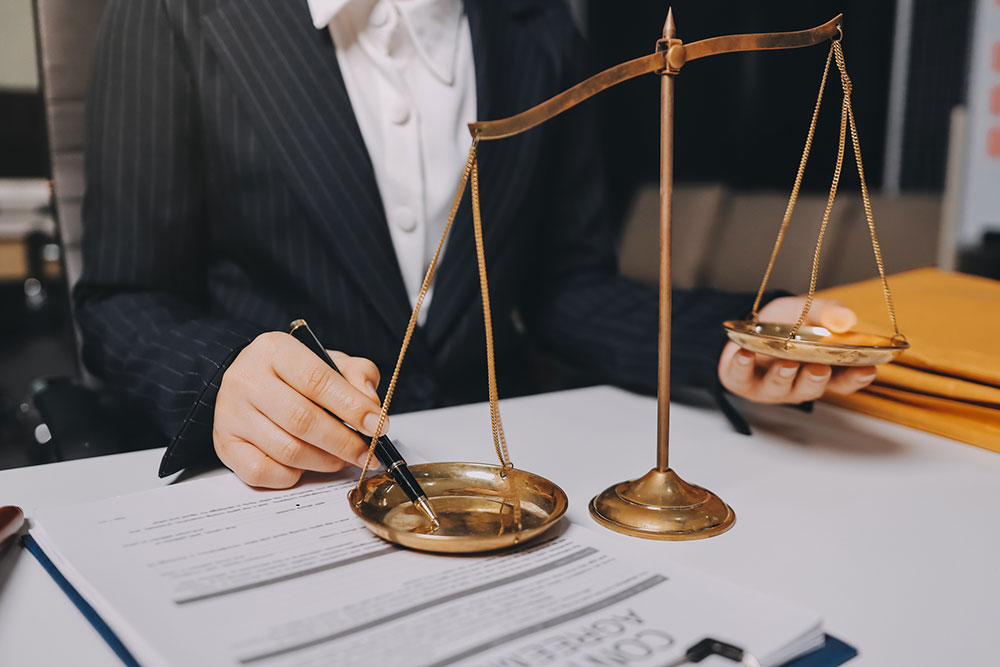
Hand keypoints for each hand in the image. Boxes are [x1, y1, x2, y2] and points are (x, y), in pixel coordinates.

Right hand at [214, 332, 384, 487]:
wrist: (247, 381)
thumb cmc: (293, 374)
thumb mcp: (328, 360)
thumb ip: (356, 375)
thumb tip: (371, 408)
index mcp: (274, 350)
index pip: (317, 380)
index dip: (352, 407)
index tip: (377, 425)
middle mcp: (247, 379)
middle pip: (302, 419)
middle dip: (344, 442)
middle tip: (367, 453)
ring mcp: (231, 414)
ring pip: (286, 450)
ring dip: (324, 461)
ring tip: (343, 459)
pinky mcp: (224, 445)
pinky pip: (263, 471)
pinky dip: (292, 475)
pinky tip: (306, 465)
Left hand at [718, 297, 875, 403]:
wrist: (748, 327)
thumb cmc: (784, 324)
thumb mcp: (807, 311)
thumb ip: (827, 313)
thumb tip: (847, 319)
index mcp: (822, 370)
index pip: (844, 380)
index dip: (856, 378)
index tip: (868, 368)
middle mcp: (798, 384)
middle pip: (812, 388)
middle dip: (816, 379)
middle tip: (819, 367)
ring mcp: (771, 387)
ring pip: (779, 387)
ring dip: (783, 375)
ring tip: (786, 362)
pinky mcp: (742, 382)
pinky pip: (742, 377)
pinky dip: (743, 365)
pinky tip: (745, 353)